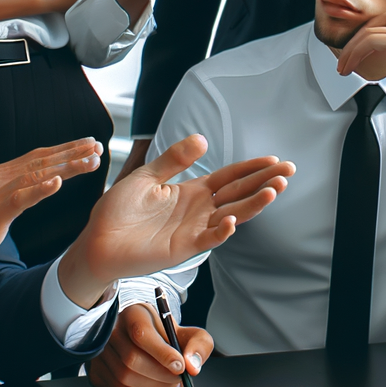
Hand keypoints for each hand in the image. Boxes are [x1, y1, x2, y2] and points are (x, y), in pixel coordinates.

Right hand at [0, 139, 103, 299]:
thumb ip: (8, 196)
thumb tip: (31, 191)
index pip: (36, 158)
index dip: (63, 150)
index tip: (86, 145)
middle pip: (41, 161)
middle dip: (72, 152)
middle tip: (97, 145)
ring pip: (36, 174)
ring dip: (66, 166)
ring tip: (90, 160)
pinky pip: (19, 198)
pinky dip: (40, 189)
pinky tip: (58, 183)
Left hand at [57, 134, 294, 306]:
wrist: (97, 240)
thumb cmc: (118, 210)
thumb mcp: (147, 176)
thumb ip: (174, 159)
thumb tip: (202, 138)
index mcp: (192, 191)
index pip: (230, 177)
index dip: (252, 168)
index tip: (274, 160)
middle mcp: (199, 210)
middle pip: (238, 194)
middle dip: (264, 182)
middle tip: (288, 172)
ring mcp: (193, 230)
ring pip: (231, 215)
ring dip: (253, 204)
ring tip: (274, 190)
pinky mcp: (182, 248)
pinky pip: (207, 239)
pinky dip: (221, 232)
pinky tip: (233, 220)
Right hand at [90, 303, 213, 386]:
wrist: (144, 336)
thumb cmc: (165, 335)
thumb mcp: (187, 332)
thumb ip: (198, 345)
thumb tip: (192, 367)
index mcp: (133, 314)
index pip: (142, 334)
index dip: (162, 354)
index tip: (180, 366)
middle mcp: (111, 332)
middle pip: (132, 360)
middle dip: (161, 376)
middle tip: (178, 380)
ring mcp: (101, 353)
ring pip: (125, 378)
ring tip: (170, 385)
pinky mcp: (97, 372)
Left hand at [332, 12, 385, 172]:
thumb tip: (368, 51)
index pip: (383, 21)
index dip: (363, 34)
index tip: (351, 52)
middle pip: (375, 23)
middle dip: (354, 40)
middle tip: (343, 59)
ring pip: (370, 32)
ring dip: (351, 49)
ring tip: (343, 66)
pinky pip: (372, 41)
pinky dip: (356, 53)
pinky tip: (352, 67)